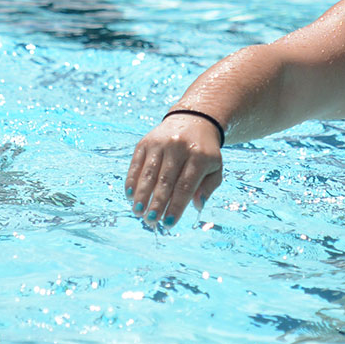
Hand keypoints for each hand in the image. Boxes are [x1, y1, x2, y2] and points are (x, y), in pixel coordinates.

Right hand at [125, 113, 223, 229]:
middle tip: (151, 221)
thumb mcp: (215, 167)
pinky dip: (132, 180)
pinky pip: (136, 163)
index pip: (185, 186)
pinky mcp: (146, 142)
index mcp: (200, 156)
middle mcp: (179, 148)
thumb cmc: (204, 152)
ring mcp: (161, 143)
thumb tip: (196, 206)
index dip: (176, 206)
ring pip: (148, 173)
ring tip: (138, 212)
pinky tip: (129, 195)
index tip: (169, 223)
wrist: (193, 120)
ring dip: (142, 195)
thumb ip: (208, 187)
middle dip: (156, 204)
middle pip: (165, 181)